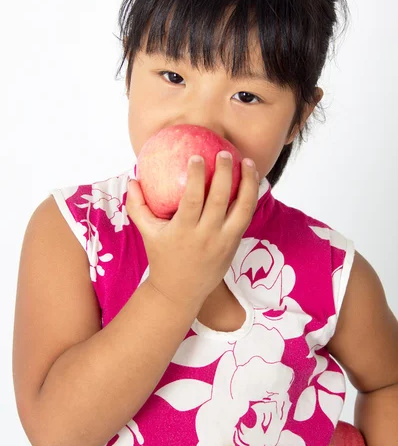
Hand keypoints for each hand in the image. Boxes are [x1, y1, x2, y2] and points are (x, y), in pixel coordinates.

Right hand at [126, 152, 258, 307]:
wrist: (181, 291)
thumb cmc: (162, 257)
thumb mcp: (146, 233)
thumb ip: (137, 206)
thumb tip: (133, 179)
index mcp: (183, 231)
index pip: (192, 200)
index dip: (196, 177)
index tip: (197, 157)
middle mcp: (206, 236)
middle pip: (219, 200)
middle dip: (224, 173)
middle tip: (225, 153)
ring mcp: (224, 241)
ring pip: (243, 208)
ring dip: (248, 183)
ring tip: (248, 162)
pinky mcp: (235, 244)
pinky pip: (247, 216)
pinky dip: (251, 197)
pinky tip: (252, 180)